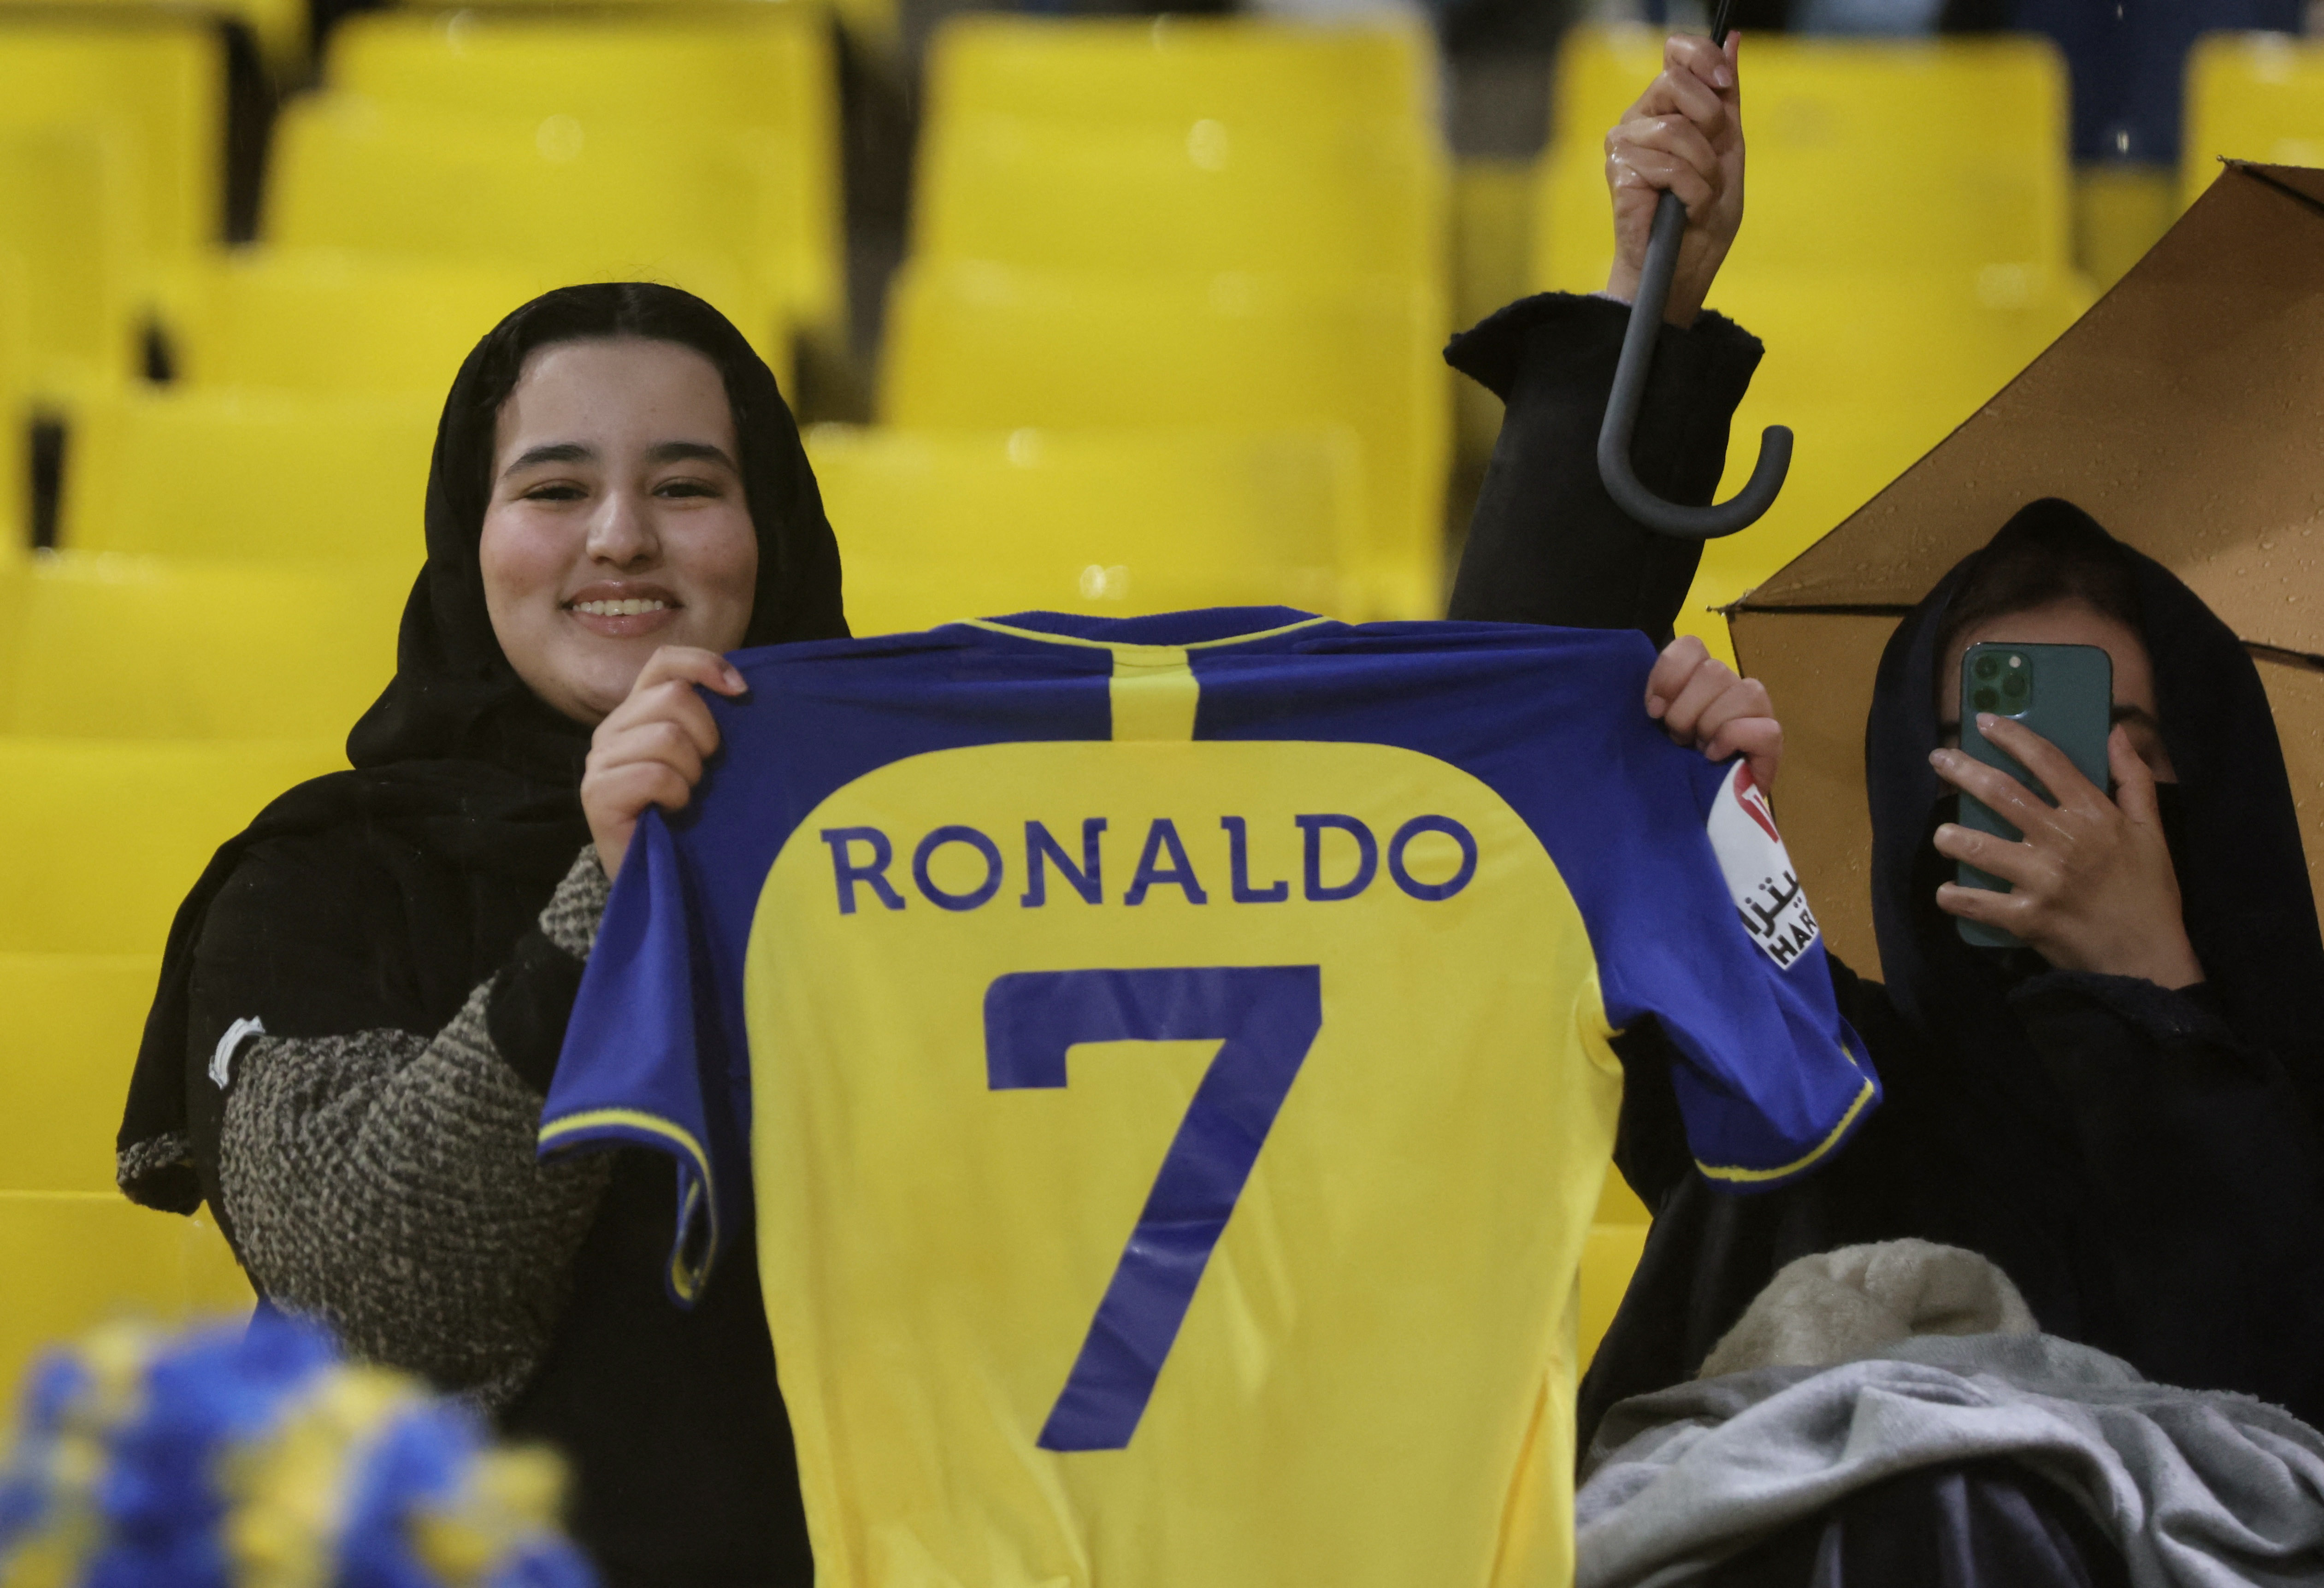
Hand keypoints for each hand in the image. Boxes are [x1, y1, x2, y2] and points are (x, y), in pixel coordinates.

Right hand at [581, 646, 746, 880]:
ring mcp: (599, 760)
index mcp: (637, 712)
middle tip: (703, 773)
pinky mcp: (596, 793)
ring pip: (666, 736)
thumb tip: (741, 687)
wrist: (653, 874)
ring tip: (685, 795)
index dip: (705, 665)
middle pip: (674, 696)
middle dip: (706, 736)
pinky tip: (671, 810)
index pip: (664, 662)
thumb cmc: (685, 815)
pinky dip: (676, 794)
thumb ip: (709, 721)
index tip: (740, 692)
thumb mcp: (702, 759)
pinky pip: (654, 774)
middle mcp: (612, 728)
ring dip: (690, 772)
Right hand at [1605, 31, 1743, 327]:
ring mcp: (1623, 147)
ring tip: (1699, 198)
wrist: (1683, 269)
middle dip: (1709, 123)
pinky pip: (1668, 167)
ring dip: (1703, 170)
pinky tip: (1684, 210)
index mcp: (1665, 108)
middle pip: (1673, 84)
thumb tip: (1732, 40)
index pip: (1676, 55)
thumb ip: (1727, 96)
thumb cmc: (1702, 215)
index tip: (1726, 85)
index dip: (1702, 59)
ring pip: (1674, 130)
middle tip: (1713, 161)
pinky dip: (1692, 193)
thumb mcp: (1729, 147)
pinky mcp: (1619, 175)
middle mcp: (1638, 121)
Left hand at [1646, 634, 1780, 797]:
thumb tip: (1655, 705)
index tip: (1653, 710)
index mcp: (1701, 677)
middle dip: (1686, 710)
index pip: (1692, 645)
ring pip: (1745, 691)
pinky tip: (1715, 755)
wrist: (1699, 805)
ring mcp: (1757, 712)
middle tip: (1679, 737)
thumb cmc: (1674, 763)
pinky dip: (1734, 739)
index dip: (1669, 673)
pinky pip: (1764, 728)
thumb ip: (1656, 703)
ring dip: (1711, 725)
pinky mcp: (1771, 742)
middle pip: (1715, 670)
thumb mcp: (1654, 728)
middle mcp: (1732, 687)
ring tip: (1699, 748)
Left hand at [1930, 717, 2201, 987]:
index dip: (2013, 737)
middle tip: (1938, 759)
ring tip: (1942, 833)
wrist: (2147, 957)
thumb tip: (2117, 733)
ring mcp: (2041, 879)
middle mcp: (2062, 841)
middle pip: (2002, 795)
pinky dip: (1954, 897)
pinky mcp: (2026, 917)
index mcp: (2093, 815)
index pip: (2048, 762)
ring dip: (1952, 837)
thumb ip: (2133, 779)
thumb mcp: (2152, 830)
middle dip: (1963, 771)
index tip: (1984, 722)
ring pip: (1979, 847)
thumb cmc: (2150, 892)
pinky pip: (1976, 902)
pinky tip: (1945, 891)